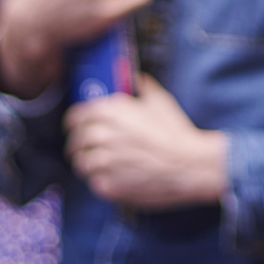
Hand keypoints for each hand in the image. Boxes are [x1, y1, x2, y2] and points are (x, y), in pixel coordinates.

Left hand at [64, 73, 228, 209]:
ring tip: (103, 166)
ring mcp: (102, 162)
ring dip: (89, 165)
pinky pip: (94, 183)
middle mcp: (100, 136)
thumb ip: (144, 87)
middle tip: (89, 149)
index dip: (75, 123)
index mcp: (108, 112)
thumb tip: (137, 78)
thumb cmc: (176, 133)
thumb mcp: (160, 102)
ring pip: (82, 164)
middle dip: (80, 145)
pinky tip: (116, 178)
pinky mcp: (107, 185)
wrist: (189, 164)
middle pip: (75, 142)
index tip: (77, 128)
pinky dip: (102, 182)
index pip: (75, 117)